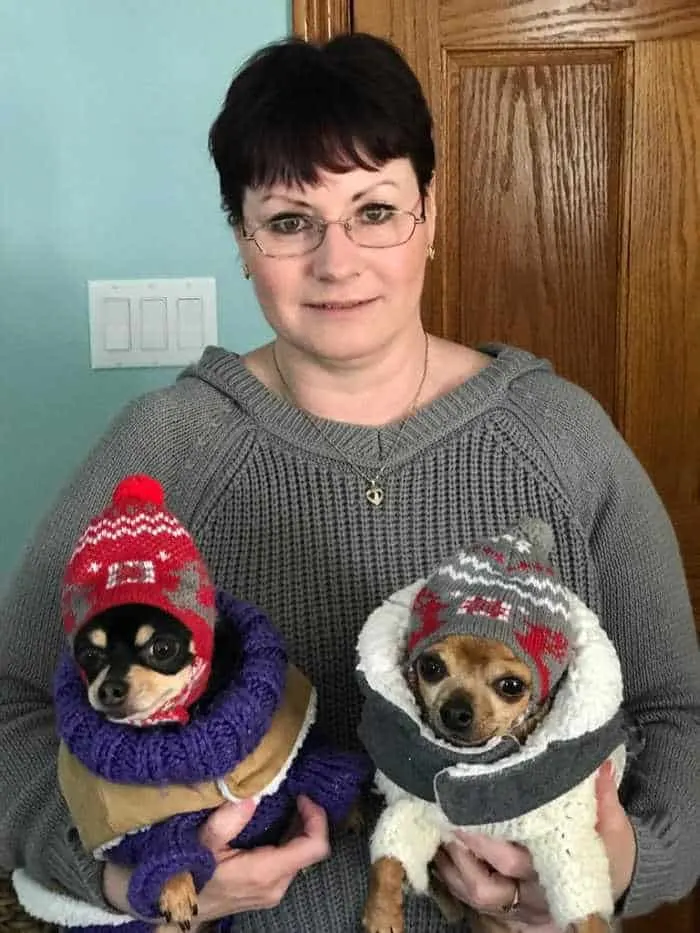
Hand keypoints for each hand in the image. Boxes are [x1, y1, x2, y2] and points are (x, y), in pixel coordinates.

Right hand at [103, 795, 329, 929]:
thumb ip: (227, 819)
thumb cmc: (185, 873)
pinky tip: (274, 820)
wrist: (170, 906)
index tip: (304, 794)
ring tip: (285, 800)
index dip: (317, 818)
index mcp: (266, 873)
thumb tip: (251, 795)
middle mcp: (275, 887)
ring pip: (299, 856)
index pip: (314, 847)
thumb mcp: (202, 842)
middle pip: (309, 849)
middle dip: (307, 818)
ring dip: (297, 828)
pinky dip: (287, 839)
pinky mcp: (264, 890)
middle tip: (294, 790)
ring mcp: (271, 891)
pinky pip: (287, 861)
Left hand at [434, 760, 636, 931]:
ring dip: (451, 864)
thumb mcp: (613, 827)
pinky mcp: (506, 912)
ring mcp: (518, 909)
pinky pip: (469, 901)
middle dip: (461, 849)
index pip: (515, 863)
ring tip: (437, 826)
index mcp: (556, 874)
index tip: (466, 812)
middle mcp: (533, 898)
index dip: (485, 842)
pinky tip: (442, 847)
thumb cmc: (609, 850)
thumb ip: (603, 798)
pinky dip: (452, 875)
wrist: (612, 880)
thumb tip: (598, 764)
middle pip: (486, 885)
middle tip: (443, 812)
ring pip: (474, 895)